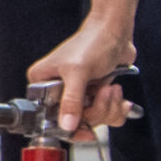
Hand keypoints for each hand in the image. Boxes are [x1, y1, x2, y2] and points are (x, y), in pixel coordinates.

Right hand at [25, 17, 134, 138]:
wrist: (115, 31)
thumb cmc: (92, 42)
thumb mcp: (78, 72)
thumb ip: (71, 101)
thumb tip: (66, 125)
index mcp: (42, 85)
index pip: (49, 118)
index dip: (68, 126)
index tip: (85, 130)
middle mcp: (57, 92)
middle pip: (74, 122)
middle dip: (96, 110)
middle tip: (102, 92)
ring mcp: (77, 95)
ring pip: (93, 120)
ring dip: (108, 106)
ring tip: (111, 88)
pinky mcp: (94, 95)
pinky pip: (105, 115)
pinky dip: (116, 108)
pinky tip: (118, 94)